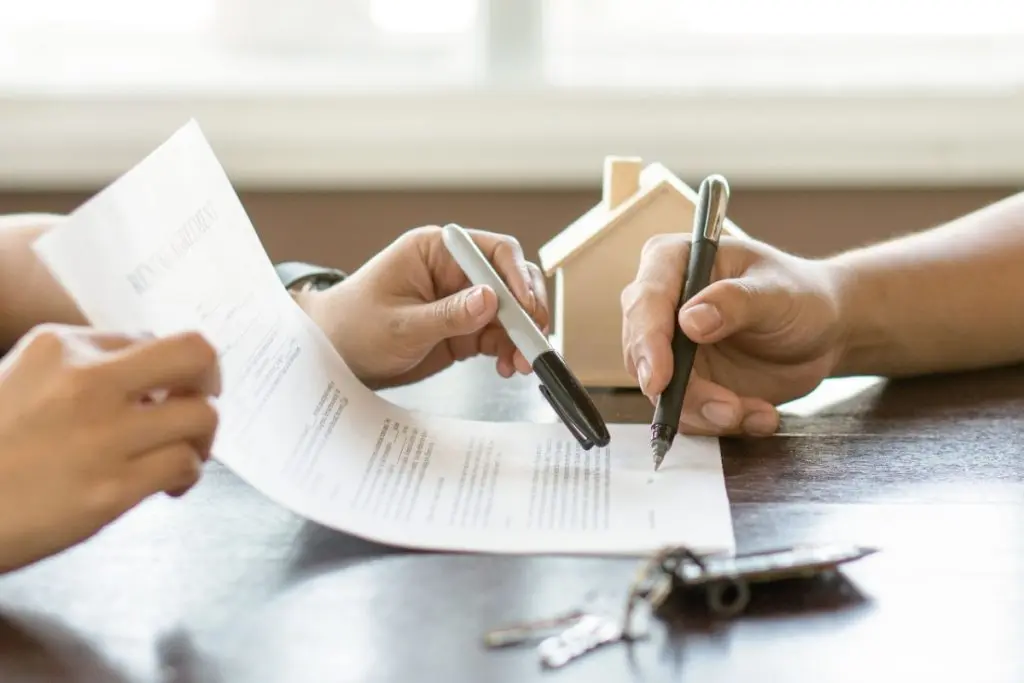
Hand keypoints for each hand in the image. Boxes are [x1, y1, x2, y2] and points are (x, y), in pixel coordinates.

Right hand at [0, 324, 220, 573]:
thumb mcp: (18, 381)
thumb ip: (77, 372)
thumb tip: (148, 380)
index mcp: (58, 347)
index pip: (147, 339)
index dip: (162, 368)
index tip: (162, 391)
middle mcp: (86, 381)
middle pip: (195, 354)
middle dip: (210, 379)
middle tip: (200, 401)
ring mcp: (102, 435)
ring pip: (202, 415)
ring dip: (203, 435)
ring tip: (184, 451)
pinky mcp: (111, 488)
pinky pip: (184, 464)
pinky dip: (187, 473)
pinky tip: (168, 484)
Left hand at [300, 225, 549, 388]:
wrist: (333, 357)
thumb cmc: (353, 329)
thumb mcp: (400, 325)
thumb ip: (447, 314)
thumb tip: (490, 299)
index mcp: (435, 251)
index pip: (492, 252)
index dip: (515, 277)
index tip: (525, 308)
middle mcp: (454, 271)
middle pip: (509, 280)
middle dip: (526, 310)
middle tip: (534, 339)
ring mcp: (461, 300)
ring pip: (510, 311)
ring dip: (522, 335)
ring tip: (522, 363)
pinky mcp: (464, 329)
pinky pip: (498, 335)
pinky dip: (509, 350)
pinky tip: (508, 367)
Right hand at [621, 234, 845, 435]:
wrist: (823, 332)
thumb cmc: (800, 295)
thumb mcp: (777, 293)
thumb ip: (735, 302)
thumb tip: (689, 320)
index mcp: (673, 263)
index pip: (644, 301)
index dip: (647, 341)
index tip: (659, 379)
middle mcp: (662, 306)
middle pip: (642, 354)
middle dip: (682, 391)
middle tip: (727, 409)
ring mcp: (671, 349)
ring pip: (662, 393)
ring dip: (707, 413)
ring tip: (756, 413)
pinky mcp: (685, 384)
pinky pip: (688, 414)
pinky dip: (723, 423)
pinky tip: (760, 414)